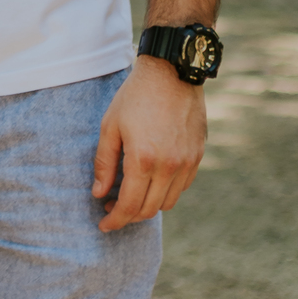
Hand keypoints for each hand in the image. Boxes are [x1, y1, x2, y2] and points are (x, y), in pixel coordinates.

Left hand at [92, 55, 207, 231]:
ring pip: (168, 202)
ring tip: (131, 195)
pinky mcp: (198, 156)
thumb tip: (99, 194)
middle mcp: (169, 167)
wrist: (172, 72)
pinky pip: (182, 187)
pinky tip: (151, 180)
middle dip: (128, 216)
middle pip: (149, 210)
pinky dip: (165, 192)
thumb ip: (104, 163)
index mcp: (143, 160)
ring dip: (148, 206)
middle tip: (111, 209)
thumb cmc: (135, 97)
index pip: (130, 206)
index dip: (115, 220)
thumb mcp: (110, 126)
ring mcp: (187, 163)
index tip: (103, 225)